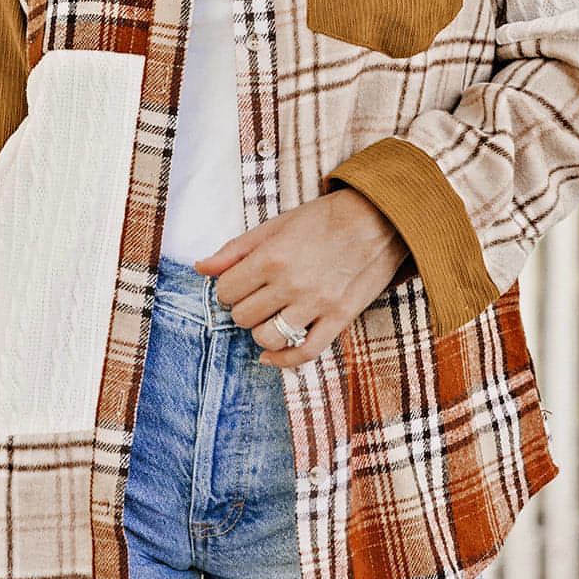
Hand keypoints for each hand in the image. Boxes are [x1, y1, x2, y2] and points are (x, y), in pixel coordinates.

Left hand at [193, 187, 411, 367]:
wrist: (378, 219)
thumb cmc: (325, 218)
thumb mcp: (277, 225)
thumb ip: (236, 249)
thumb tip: (201, 268)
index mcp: (272, 257)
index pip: (227, 291)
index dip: (228, 289)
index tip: (238, 284)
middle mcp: (291, 284)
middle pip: (243, 316)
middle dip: (243, 308)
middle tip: (255, 298)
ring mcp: (316, 304)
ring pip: (267, 337)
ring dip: (260, 331)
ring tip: (268, 317)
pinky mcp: (339, 318)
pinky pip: (304, 352)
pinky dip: (282, 360)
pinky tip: (271, 355)